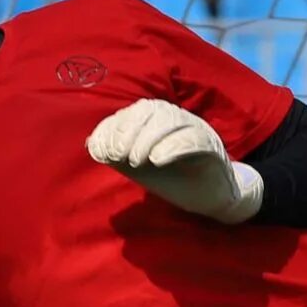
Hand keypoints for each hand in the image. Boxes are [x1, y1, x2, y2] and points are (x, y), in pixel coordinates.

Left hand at [85, 99, 264, 224]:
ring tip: (136, 161)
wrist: (210, 197)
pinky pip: (194, 138)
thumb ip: (116, 154)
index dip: (113, 128)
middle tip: (119, 157)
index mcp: (158, 120)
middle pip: (151, 109)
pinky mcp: (213, 148)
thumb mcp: (138, 167)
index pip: (134, 111)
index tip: (101, 152)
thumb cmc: (173, 178)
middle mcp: (177, 119)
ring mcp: (197, 130)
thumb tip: (92, 143)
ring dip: (148, 139)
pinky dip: (173, 147)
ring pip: (171, 120)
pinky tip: (157, 160)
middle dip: (129, 131)